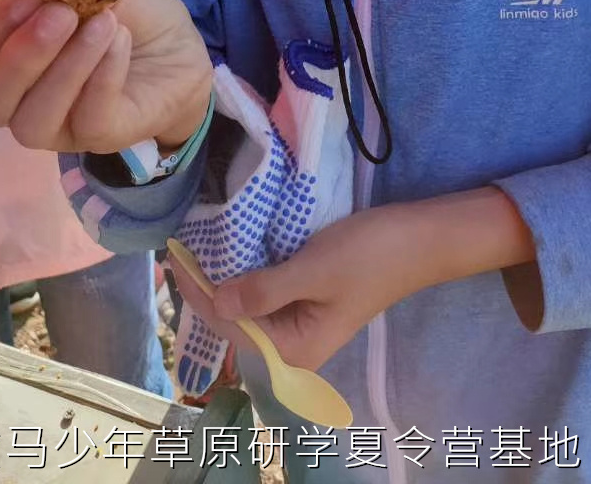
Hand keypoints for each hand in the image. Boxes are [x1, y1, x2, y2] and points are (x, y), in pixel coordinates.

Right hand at [0, 0, 212, 154]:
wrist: (180, 44)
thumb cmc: (124, 9)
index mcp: (2, 51)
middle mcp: (17, 95)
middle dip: (20, 56)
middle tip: (62, 13)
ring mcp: (54, 125)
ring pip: (31, 121)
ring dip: (67, 67)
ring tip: (104, 24)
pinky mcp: (96, 139)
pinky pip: (86, 120)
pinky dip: (102, 77)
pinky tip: (121, 43)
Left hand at [173, 190, 536, 373]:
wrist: (418, 239)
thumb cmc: (368, 255)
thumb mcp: (312, 270)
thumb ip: (263, 291)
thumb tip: (217, 304)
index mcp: (295, 351)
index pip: (229, 326)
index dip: (198, 294)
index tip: (173, 258)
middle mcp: (294, 349)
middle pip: (234, 323)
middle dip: (206, 292)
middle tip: (177, 252)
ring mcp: (301, 327)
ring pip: (247, 310)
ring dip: (223, 284)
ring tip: (194, 252)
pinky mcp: (307, 304)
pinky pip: (264, 298)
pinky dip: (245, 279)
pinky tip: (229, 256)